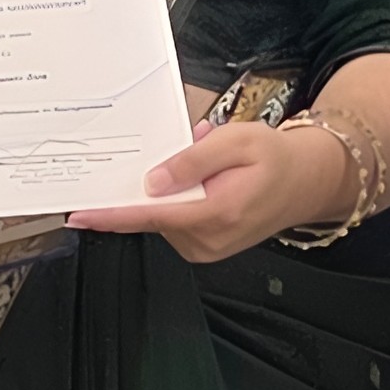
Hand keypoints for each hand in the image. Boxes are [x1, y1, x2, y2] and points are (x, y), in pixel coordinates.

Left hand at [68, 116, 348, 266]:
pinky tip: (205, 179)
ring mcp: (206, 249)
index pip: (151, 215)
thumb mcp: (237, 141)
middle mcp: (208, 240)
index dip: (111, 214)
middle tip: (185, 148)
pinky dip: (180, 198)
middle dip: (154, 180)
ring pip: (163, 217)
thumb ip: (191, 160)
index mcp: (217, 213)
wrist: (310, 181)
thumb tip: (151, 182)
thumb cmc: (276, 158)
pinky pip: (176, 221)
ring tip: (207, 161)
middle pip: (153, 214)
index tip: (80, 214)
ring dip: (171, 187)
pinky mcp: (205, 248)